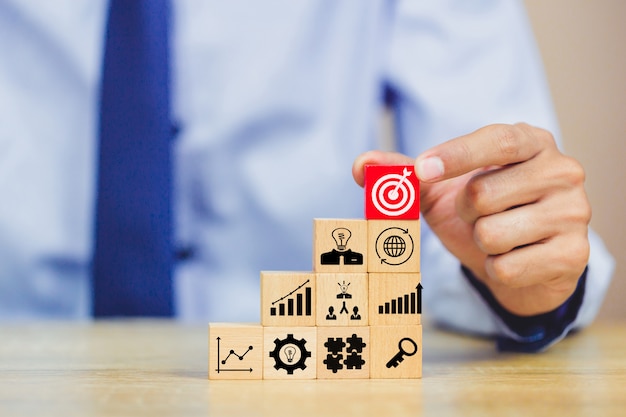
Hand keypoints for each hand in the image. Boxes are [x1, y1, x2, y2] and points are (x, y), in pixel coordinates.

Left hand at [353, 123, 590, 315]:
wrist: (523, 262)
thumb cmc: (482, 214)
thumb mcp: (443, 190)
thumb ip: (404, 175)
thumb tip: (361, 165)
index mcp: (530, 142)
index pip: (496, 141)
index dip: (456, 156)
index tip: (421, 170)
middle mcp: (561, 170)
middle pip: (482, 194)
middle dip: (466, 213)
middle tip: (481, 214)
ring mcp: (574, 212)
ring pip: (492, 234)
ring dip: (481, 243)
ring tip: (499, 237)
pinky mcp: (576, 254)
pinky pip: (508, 267)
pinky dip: (497, 269)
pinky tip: (514, 259)